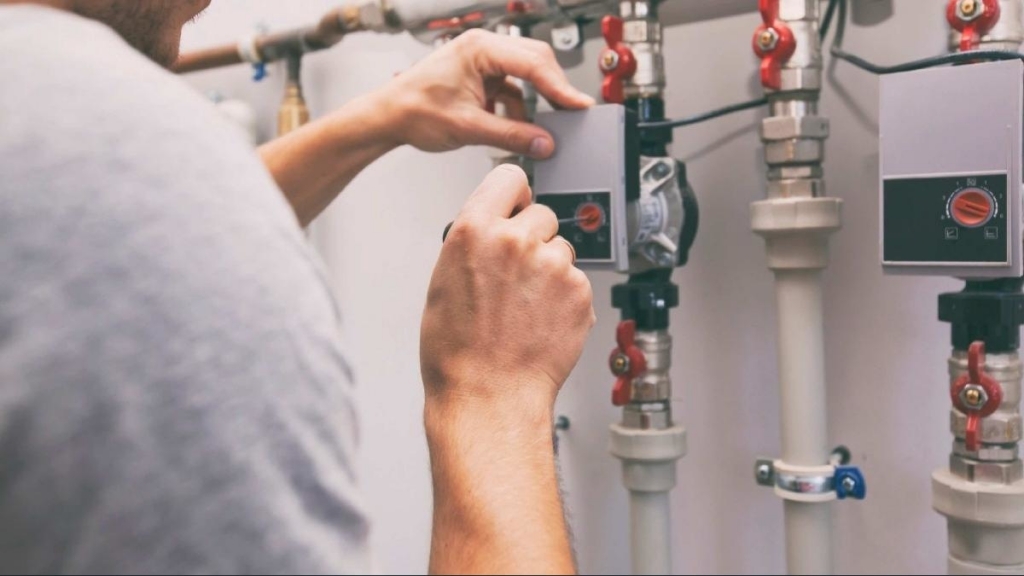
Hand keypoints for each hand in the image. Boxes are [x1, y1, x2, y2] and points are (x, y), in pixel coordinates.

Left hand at [379, 29, 593, 158]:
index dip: (560, 86)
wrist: (387, 117)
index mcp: (479, 48)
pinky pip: (513, 87)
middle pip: (535, 61)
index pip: (532, 62)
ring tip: (549, 125)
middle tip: (573, 114)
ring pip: (526, 74)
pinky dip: (521, 107)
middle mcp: (483, 48)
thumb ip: (511, 135)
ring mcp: (483, 61)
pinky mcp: (481, 77)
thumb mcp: (468, 128)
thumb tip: (545, 144)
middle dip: (554, 89)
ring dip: (538, 99)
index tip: (579, 106)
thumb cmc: (414, 111)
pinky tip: (524, 126)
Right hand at [420, 165, 595, 412]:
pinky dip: (566, 298)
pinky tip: (542, 321)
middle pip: (541, 213)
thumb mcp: (443, 282)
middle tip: (517, 275)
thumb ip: (473, 244)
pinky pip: (577, 280)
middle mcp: (516, 240)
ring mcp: (552, 265)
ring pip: (562, 249)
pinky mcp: (580, 290)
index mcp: (474, 231)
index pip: (510, 178)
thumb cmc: (457, 352)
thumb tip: (491, 228)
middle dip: (533, 237)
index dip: (514, 194)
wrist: (487, 395)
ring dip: (550, 269)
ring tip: (526, 306)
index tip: (516, 205)